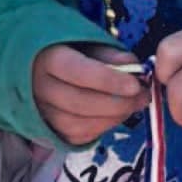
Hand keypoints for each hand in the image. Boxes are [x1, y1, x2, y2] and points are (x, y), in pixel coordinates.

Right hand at [32, 43, 151, 146]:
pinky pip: (77, 136)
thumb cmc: (72, 54)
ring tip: (132, 106)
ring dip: (111, 118)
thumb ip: (110, 55)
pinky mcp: (49, 130)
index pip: (77, 72)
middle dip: (117, 103)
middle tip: (143, 97)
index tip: (135, 85)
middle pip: (79, 102)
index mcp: (47, 59)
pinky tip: (115, 116)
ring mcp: (41, 112)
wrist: (44, 69)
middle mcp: (39, 88)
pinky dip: (101, 128)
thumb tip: (134, 68)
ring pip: (77, 124)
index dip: (108, 80)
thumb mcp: (89, 45)